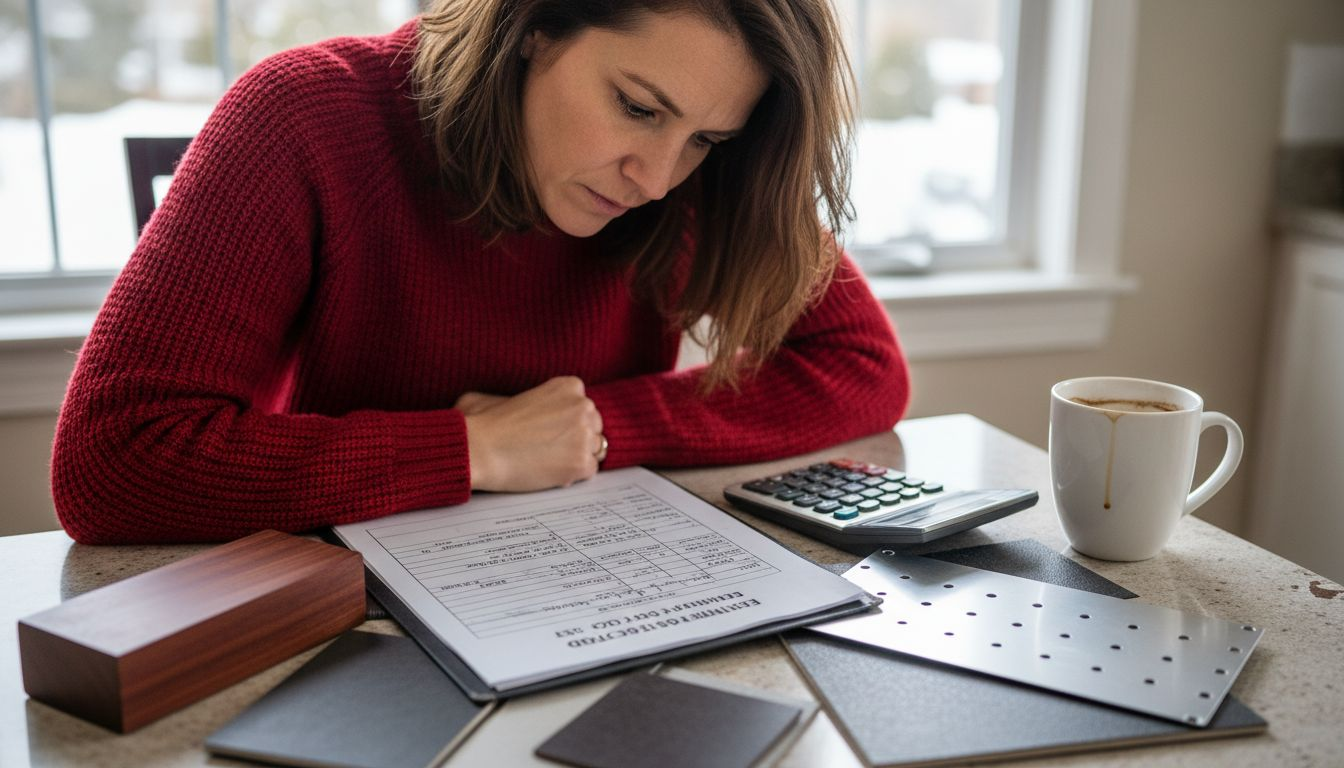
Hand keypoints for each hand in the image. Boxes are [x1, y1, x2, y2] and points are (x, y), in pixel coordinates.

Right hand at [461, 376, 604, 491]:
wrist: (479, 450)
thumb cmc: (484, 422)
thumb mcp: (508, 393)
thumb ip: (532, 398)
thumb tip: (536, 412)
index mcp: (569, 386)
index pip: (583, 406)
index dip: (567, 420)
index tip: (550, 429)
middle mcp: (583, 407)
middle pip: (594, 426)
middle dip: (576, 437)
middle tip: (550, 448)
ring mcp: (585, 436)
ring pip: (595, 449)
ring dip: (576, 455)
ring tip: (549, 461)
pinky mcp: (582, 463)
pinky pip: (590, 470)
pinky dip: (573, 474)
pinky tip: (549, 472)